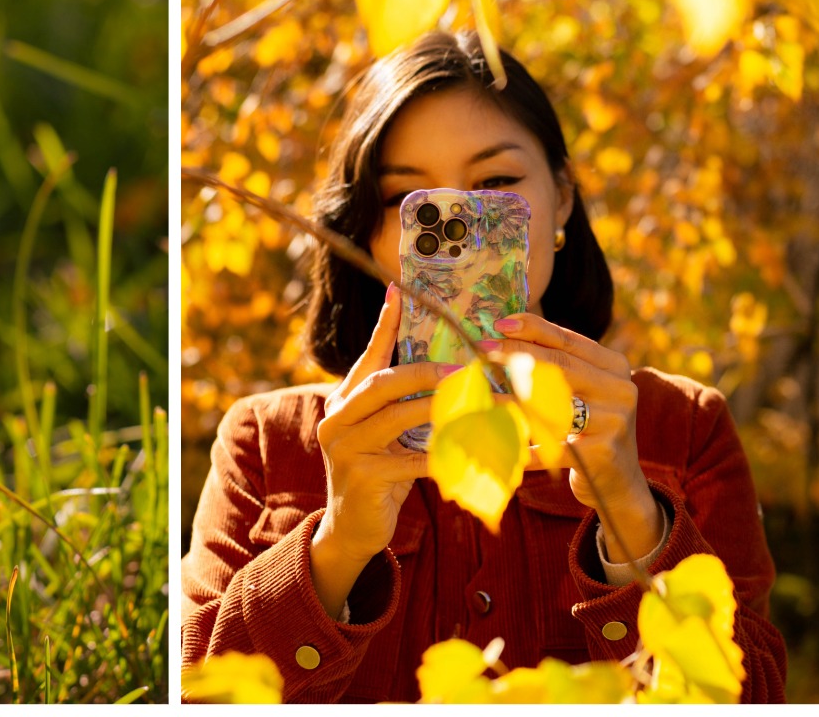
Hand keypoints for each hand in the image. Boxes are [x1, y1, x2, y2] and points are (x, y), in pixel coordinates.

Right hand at [308, 286, 456, 618]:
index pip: (367, 355)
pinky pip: (413, 459)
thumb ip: (399, 404)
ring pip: (399, 416)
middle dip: (426, 370)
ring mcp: (346, 448)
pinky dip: (447, 454)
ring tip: (480, 405)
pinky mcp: (364, 477)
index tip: (398, 291)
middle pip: (383, 381)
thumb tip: (446, 371)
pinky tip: (474, 451)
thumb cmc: (377, 473)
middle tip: (465, 369)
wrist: (350, 528)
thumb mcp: (382, 433)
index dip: (384, 324)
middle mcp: (338, 417)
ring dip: (446, 409)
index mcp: (343, 400)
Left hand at [477, 312, 663, 561]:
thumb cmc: (589, 430)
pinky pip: (550, 444)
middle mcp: (620, 389)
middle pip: (558, 366)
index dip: (532, 329)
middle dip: (515, 356)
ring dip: (510, 400)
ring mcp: (614, 421)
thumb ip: (555, 366)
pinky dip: (522, 444)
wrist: (619, 484)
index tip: (498, 324)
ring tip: (480, 395)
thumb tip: (501, 338)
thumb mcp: (583, 392)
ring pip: (550, 405)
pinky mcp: (601, 453)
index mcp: (614, 366)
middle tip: (482, 352)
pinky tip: (498, 442)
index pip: (568, 340)